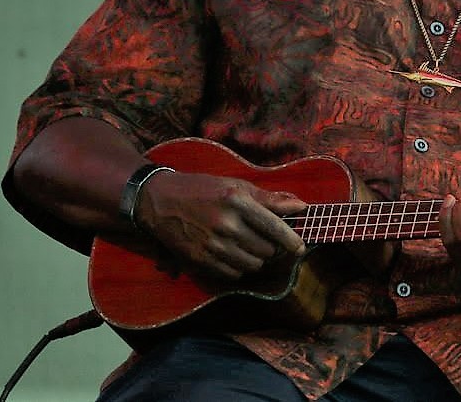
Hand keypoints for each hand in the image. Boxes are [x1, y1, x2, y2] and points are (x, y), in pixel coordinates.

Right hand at [136, 171, 306, 280]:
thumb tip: (300, 206)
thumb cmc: (203, 189)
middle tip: (267, 241)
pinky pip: (233, 274)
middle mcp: (225, 224)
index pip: (274, 227)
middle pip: (266, 251)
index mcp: (237, 201)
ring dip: (257, 259)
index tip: (300, 246)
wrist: (160, 201)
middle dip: (272, 248)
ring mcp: (212, 245)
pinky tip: (234, 254)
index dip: (292, 240)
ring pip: (252, 265)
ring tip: (250, 247)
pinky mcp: (200, 260)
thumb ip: (269, 199)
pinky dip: (239, 268)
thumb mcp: (236, 186)